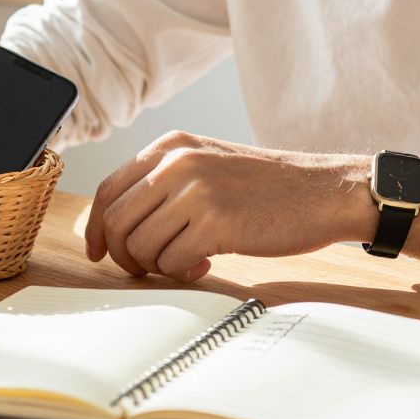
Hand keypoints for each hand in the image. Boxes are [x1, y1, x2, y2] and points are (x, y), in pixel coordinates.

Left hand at [85, 131, 373, 282]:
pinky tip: (206, 263)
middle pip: (115, 222)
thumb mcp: (207, 163)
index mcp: (170, 145)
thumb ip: (163, 181)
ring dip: (157, 266)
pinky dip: (183, 273)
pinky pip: (172, 262)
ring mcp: (195, 190)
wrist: (323, 191)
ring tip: (186, 260)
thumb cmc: (266, 186)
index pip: (108, 189)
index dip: (96, 228)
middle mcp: (177, 162)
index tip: (99, 251)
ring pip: (140, 246)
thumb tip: (115, 222)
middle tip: (146, 268)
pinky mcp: (216, 222)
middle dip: (124, 256)